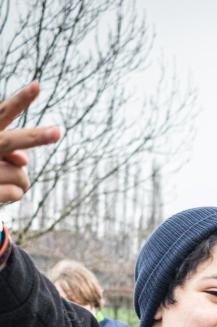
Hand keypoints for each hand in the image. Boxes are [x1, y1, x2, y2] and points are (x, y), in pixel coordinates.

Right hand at [0, 82, 59, 202]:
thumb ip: (8, 151)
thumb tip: (24, 160)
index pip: (2, 113)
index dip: (20, 100)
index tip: (37, 85)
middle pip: (9, 141)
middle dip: (34, 137)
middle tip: (57, 131)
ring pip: (21, 175)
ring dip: (20, 182)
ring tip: (1, 183)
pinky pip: (17, 193)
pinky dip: (13, 196)